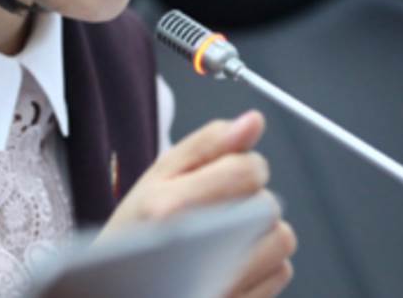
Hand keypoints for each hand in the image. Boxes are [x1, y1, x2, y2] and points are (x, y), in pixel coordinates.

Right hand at [100, 111, 296, 296]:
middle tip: (216, 213)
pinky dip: (264, 265)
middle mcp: (194, 254)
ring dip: (261, 234)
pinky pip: (280, 273)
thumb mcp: (160, 175)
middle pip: (267, 206)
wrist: (121, 288)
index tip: (228, 175)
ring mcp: (221, 286)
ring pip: (281, 240)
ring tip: (223, 241)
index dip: (245, 166)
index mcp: (170, 211)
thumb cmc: (138, 232)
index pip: (248, 171)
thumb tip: (253, 122)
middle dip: (250, 202)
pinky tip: (230, 265)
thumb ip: (209, 144)